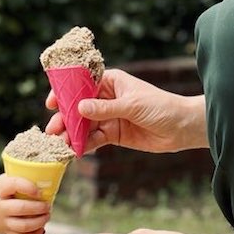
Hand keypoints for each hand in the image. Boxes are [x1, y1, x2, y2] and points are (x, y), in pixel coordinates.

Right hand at [0, 176, 50, 233]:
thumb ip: (17, 178)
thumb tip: (42, 176)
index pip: (14, 185)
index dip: (29, 187)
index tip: (39, 190)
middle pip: (22, 209)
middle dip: (39, 207)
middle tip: (48, 205)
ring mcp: (1, 221)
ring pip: (23, 226)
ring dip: (40, 222)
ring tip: (47, 215)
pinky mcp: (4, 232)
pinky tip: (41, 229)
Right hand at [44, 68, 206, 154]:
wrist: (182, 128)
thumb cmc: (162, 107)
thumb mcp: (133, 105)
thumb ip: (106, 108)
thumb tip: (80, 108)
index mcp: (112, 82)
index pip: (83, 83)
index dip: (65, 92)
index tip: (51, 102)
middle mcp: (108, 98)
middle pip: (79, 107)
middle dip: (65, 118)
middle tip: (53, 130)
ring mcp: (110, 117)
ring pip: (85, 124)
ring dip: (72, 133)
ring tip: (60, 144)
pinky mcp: (114, 134)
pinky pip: (94, 139)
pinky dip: (84, 145)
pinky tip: (75, 151)